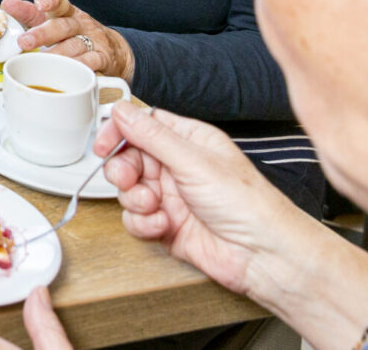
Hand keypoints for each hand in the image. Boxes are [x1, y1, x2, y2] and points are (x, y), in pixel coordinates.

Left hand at [3, 0, 134, 79]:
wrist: (115, 50)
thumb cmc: (76, 33)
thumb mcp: (56, 20)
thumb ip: (31, 14)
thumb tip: (6, 3)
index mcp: (67, 13)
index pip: (58, 2)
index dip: (49, 0)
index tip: (40, 2)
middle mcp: (80, 24)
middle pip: (62, 26)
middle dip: (42, 34)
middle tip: (24, 42)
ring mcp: (92, 41)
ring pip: (74, 46)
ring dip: (56, 55)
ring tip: (39, 62)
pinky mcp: (103, 58)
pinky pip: (91, 63)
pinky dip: (79, 68)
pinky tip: (68, 72)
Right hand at [100, 105, 367, 345]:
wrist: (263, 256)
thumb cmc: (246, 204)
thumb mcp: (194, 162)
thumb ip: (152, 136)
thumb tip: (122, 110)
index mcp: (190, 141)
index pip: (144, 126)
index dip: (120, 132)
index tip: (104, 144)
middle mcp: (179, 167)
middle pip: (130, 158)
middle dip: (122, 169)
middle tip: (126, 178)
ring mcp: (172, 197)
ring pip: (129, 189)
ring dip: (134, 198)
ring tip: (151, 205)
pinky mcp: (167, 225)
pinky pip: (136, 219)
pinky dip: (143, 222)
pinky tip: (161, 225)